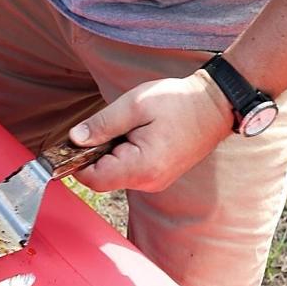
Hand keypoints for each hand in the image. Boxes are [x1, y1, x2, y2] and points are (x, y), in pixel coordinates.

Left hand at [66, 72, 233, 193]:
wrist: (214, 106)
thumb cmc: (177, 103)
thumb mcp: (134, 105)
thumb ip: (102, 124)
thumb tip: (74, 139)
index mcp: (142, 167)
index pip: (94, 179)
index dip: (76, 162)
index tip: (71, 141)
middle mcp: (149, 182)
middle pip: (102, 177)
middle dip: (96, 152)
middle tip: (109, 124)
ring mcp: (155, 180)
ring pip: (115, 172)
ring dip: (111, 151)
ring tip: (129, 125)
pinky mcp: (158, 174)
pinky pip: (129, 169)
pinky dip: (123, 152)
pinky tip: (137, 132)